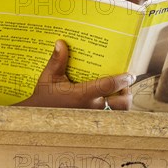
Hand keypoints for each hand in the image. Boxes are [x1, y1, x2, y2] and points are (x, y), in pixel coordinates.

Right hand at [16, 40, 134, 109]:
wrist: (37, 119)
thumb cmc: (44, 97)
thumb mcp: (48, 78)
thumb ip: (57, 61)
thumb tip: (61, 43)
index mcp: (81, 95)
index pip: (108, 86)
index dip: (122, 80)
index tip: (130, 74)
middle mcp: (90, 109)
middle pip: (122, 104)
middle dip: (128, 94)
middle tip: (125, 85)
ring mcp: (92, 119)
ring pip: (119, 114)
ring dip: (123, 104)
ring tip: (120, 94)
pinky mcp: (92, 124)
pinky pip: (111, 120)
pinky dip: (115, 112)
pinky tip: (112, 103)